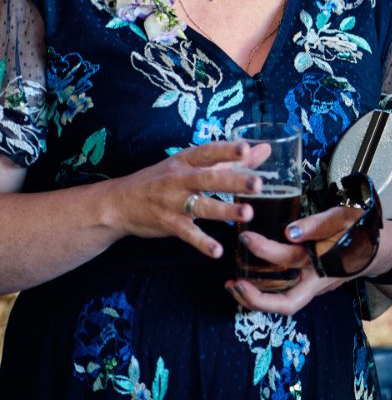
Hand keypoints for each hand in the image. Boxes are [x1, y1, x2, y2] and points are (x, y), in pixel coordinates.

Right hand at [107, 139, 266, 258]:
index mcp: (186, 160)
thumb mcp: (191, 164)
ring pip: (201, 205)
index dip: (227, 150)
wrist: (118, 202)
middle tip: (258, 184)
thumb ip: (230, 159)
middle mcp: (179, 179)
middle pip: (209, 178)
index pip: (209, 152)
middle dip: (233, 180)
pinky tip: (217, 250)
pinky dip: (201, 242)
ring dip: (224, 210)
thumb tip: (265, 149)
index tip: (246, 148)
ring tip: (247, 214)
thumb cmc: (163, 179)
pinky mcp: (168, 223)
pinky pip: (187, 233)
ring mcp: (173, 202)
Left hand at [225, 204, 364, 314]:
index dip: (267, 250)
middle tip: (233, 283)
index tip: (247, 237)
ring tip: (232, 285)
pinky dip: (263, 292)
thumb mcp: (344, 217)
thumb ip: (318, 223)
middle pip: (287, 303)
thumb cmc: (358, 228)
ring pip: (282, 304)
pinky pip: (283, 295)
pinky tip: (246, 280)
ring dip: (254, 300)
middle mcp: (318, 280)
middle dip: (257, 299)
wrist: (376, 248)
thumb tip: (287, 232)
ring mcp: (314, 288)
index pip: (291, 259)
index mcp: (325, 261)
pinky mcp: (309, 287)